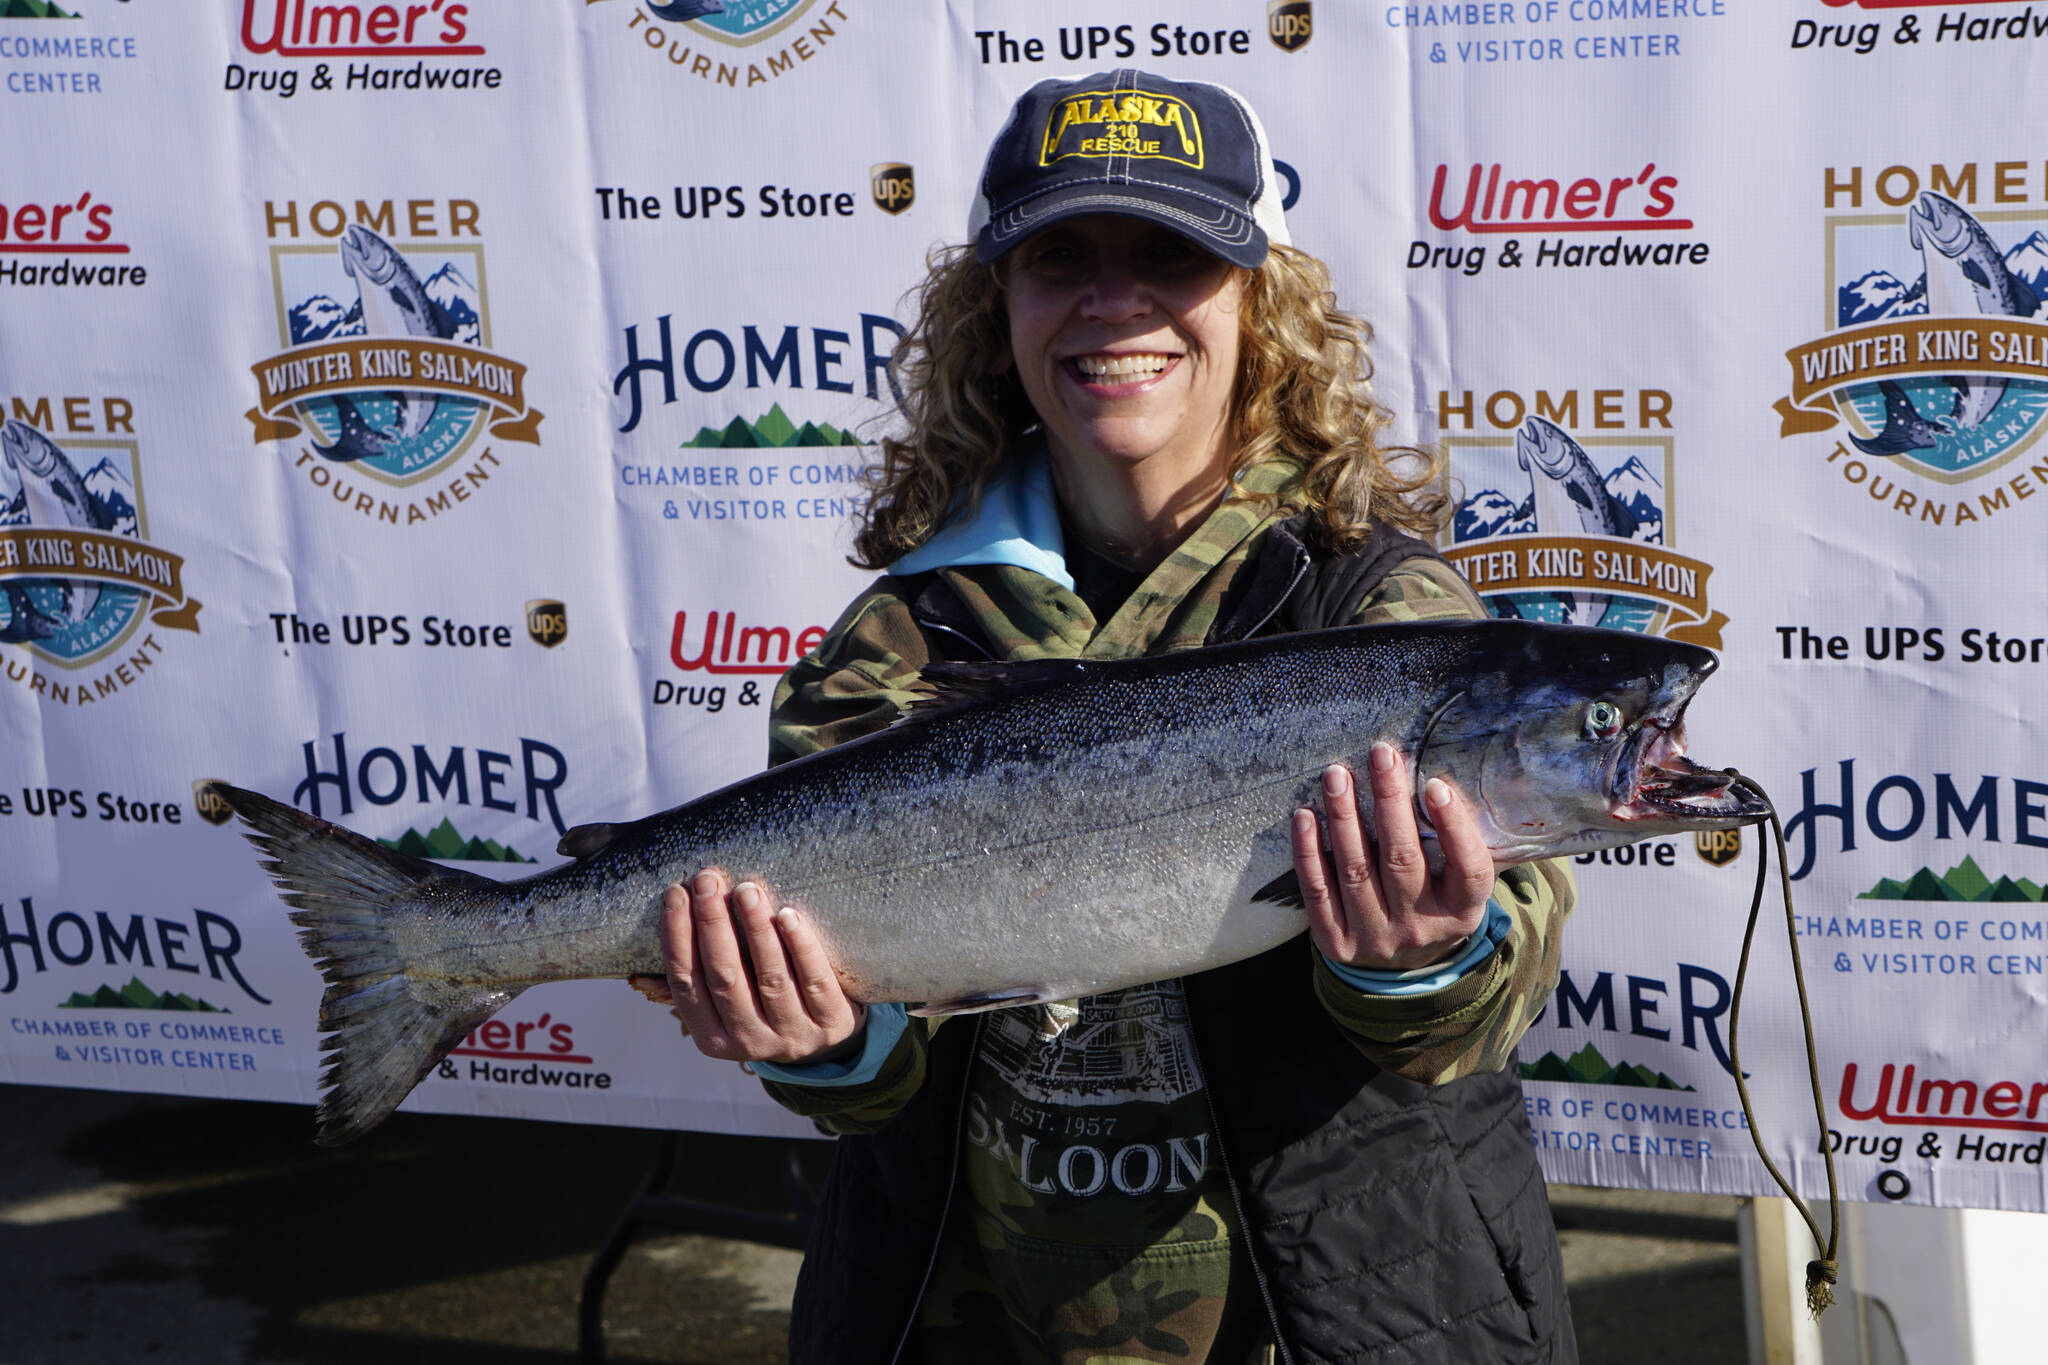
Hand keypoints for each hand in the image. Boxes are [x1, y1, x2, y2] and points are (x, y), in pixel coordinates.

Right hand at [625, 870, 865, 1065]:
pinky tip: (788, 915)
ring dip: (755, 930)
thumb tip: (666, 916)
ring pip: (769, 978)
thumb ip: (701, 974)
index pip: (687, 984)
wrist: (831, 1041)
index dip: (678, 937)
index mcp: (713, 1038)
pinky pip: (814, 980)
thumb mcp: (730, 1005)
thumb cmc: (766, 1005)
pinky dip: (800, 946)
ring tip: (746, 889)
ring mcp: (793, 1035)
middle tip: (708, 880)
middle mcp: (750, 1041)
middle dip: (712, 925)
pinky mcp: (831, 1024)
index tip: (675, 893)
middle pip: (725, 978)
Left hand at [1292, 742, 1496, 971]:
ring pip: (1355, 870)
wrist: (1401, 967)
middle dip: (1388, 801)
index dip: (1454, 827)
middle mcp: (1420, 927)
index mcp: (1462, 911)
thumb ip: (1455, 840)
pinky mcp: (1336, 943)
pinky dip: (1308, 852)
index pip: (1467, 868)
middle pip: (1402, 860)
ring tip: (1336, 775)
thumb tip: (1433, 780)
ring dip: (1343, 817)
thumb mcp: (1458, 881)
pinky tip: (1304, 816)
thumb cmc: (1432, 902)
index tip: (1436, 785)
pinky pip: (1317, 891)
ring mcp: (1375, 938)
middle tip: (1379, 754)